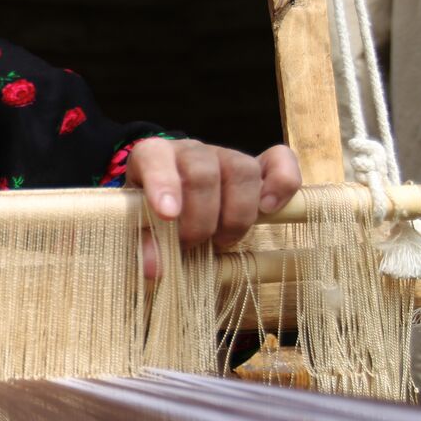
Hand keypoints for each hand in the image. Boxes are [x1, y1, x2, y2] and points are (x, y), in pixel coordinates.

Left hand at [128, 139, 300, 276]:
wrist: (176, 205)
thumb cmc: (153, 215)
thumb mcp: (140, 228)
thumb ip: (145, 244)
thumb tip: (156, 269)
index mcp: (153, 156)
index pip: (155, 156)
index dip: (162, 184)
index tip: (167, 215)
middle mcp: (191, 151)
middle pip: (203, 171)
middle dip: (200, 218)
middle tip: (192, 245)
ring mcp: (225, 155)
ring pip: (242, 170)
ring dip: (235, 215)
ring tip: (221, 242)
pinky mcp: (258, 165)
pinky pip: (279, 159)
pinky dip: (281, 184)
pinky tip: (268, 210)